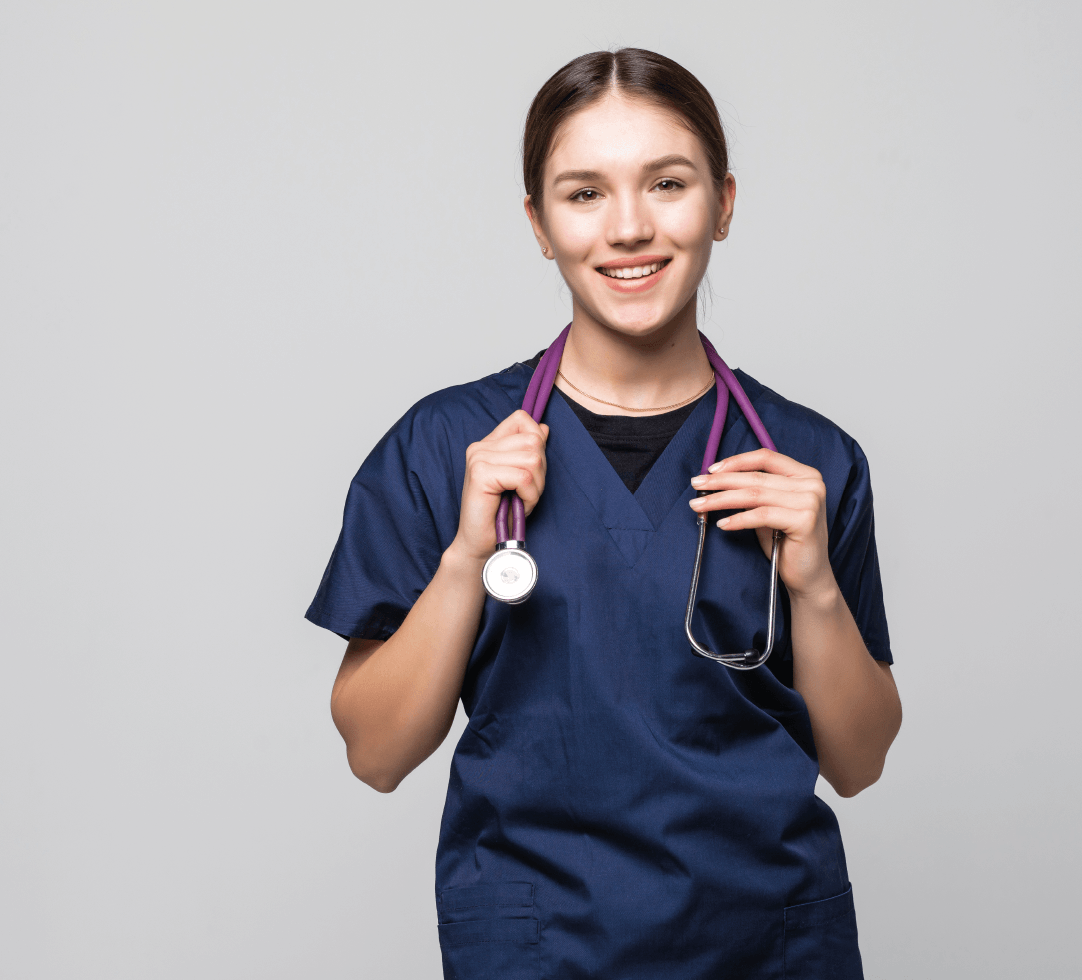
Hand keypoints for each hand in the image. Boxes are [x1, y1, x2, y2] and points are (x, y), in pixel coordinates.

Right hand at [452, 410, 549, 563]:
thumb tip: (544, 428)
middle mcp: (480, 447)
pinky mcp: (481, 474)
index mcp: (488, 444)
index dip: (537, 442)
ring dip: (536, 485)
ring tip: (521, 499)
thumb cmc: (503, 514)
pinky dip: (530, 495)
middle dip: (540, 470)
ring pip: (533, 458)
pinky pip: (524, 476)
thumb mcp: (523, 478)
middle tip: (526, 492)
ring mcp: (479, 458)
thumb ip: (530, 451)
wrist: (481, 544)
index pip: (522, 419)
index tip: (530, 470)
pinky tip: (519, 506)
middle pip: (533, 440)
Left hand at [689, 448, 834, 600]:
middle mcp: (811, 484)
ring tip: (699, 505)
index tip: (711, 470)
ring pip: (755, 494)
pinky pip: (762, 515)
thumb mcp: (768, 510)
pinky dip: (738, 519)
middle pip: (756, 477)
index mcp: (805, 474)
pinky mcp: (805, 520)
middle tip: (696, 484)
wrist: (808, 576)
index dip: (736, 462)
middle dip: (720, 481)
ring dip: (721, 499)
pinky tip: (721, 524)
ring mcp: (810, 501)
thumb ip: (752, 492)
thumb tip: (715, 480)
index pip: (765, 457)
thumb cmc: (785, 543)